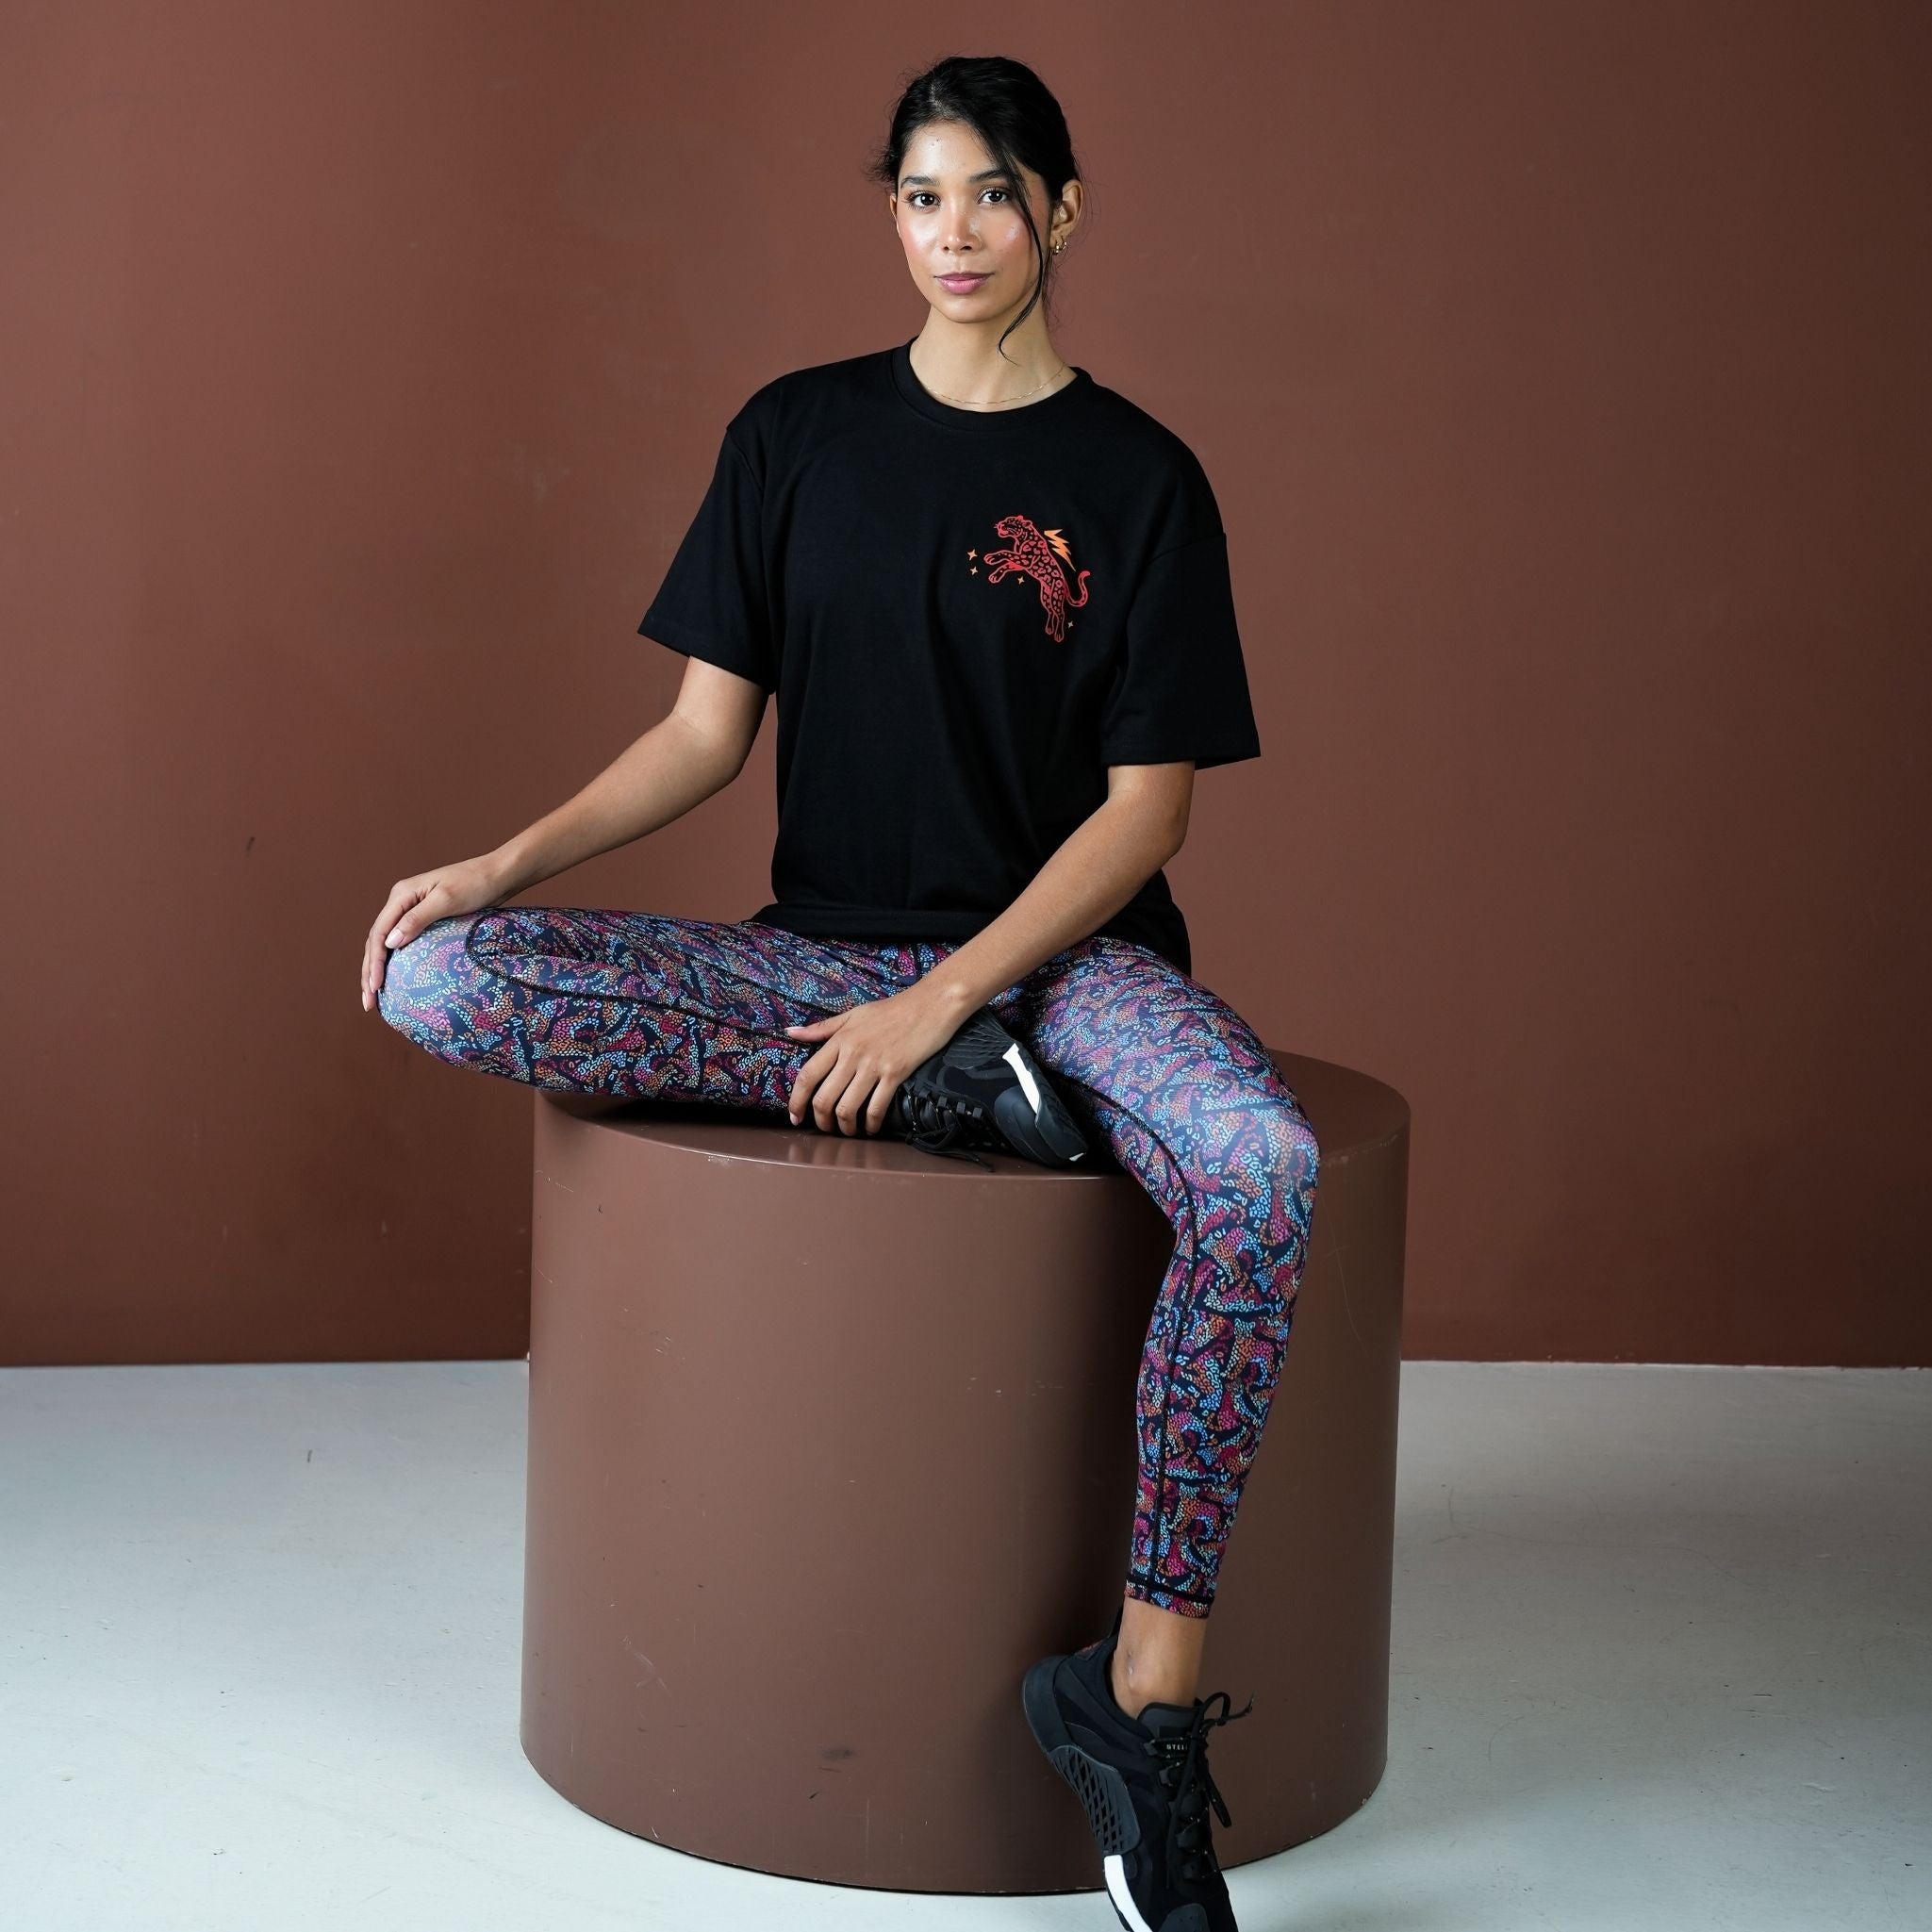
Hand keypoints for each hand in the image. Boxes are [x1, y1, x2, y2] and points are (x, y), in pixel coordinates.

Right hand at [361, 854, 511, 1010]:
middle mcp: (401, 902)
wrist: (497, 875)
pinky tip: (393, 980)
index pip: (379, 934)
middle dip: (369, 972)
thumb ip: (417, 919)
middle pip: (376, 941)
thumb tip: (390, 943)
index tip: (376, 988)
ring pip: (385, 944)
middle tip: (368, 1003)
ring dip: (377, 970)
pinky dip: (393, 962)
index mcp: (401, 895)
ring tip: (374, 998)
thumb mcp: (446, 900)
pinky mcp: (423, 919)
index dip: (374, 963)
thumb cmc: (475, 884)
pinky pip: (401, 943)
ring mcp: (411, 910)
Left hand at [784, 981, 967, 1136]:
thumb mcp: (852, 1015)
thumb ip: (821, 1028)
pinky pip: (876, 1108)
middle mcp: (852, 1054)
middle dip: (821, 1121)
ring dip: (845, 1127)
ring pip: (847, 1108)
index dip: (796, 1101)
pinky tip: (871, 1128)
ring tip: (848, 1131)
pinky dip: (870, 1124)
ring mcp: (874, 1065)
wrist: (930, 1004)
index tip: (794, 1116)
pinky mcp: (895, 1074)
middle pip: (824, 1098)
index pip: (807, 1076)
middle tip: (826, 1129)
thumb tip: (790, 1032)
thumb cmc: (891, 1009)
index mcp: (839, 1040)